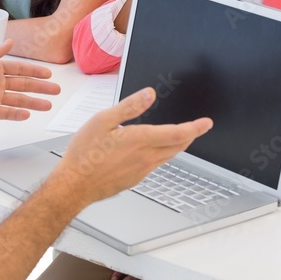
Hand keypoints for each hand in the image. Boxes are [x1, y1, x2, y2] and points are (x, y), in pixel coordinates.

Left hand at [0, 41, 59, 120]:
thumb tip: (11, 42)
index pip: (19, 69)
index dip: (34, 72)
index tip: (48, 74)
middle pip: (23, 85)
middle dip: (40, 88)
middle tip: (55, 90)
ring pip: (18, 100)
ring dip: (33, 102)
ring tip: (48, 105)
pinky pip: (6, 113)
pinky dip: (16, 114)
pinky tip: (28, 114)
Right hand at [52, 88, 212, 207]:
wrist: (74, 186)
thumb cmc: (84, 154)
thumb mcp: (103, 121)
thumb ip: (129, 106)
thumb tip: (149, 94)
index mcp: (140, 140)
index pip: (177, 133)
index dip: (195, 127)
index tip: (206, 123)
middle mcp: (145, 157)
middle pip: (177, 146)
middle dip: (191, 135)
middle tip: (198, 128)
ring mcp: (142, 171)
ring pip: (168, 156)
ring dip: (178, 145)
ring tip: (182, 136)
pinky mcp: (135, 179)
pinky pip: (156, 165)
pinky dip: (163, 155)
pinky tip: (156, 151)